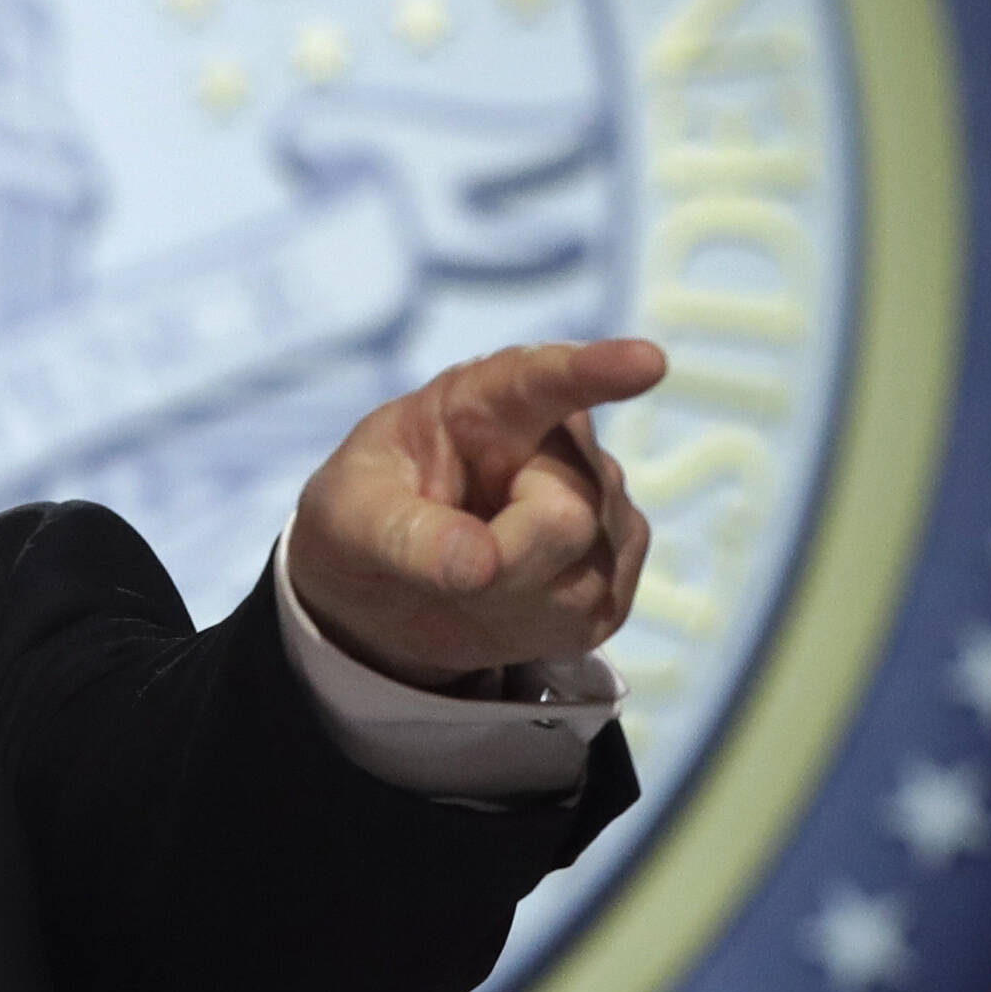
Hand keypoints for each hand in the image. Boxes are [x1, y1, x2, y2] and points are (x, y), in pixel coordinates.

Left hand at [285, 339, 665, 689]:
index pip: (546, 380)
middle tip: (442, 564)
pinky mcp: (615, 570)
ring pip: (582, 576)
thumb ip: (402, 535)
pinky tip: (500, 602)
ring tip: (464, 578)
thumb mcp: (344, 518)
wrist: (382, 587)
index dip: (597, 370)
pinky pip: (595, 615)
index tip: (646, 363)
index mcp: (487, 402)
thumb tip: (482, 564)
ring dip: (508, 601)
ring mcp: (600, 505)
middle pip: (566, 516)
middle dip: (502, 563)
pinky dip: (532, 628)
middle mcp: (559, 443)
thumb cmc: (364, 519)